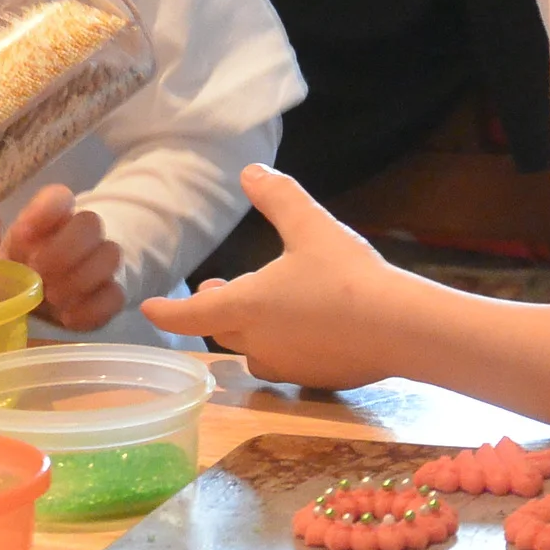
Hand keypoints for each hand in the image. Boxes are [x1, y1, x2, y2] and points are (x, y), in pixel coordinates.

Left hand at [0, 185, 123, 330]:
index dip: (45, 212)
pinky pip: (115, 294)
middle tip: (40, 275)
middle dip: (64, 250)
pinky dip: (92, 308)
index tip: (23, 236)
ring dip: (79, 279)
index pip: (58, 196)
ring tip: (53, 299)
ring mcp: (101, 261)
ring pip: (110, 254)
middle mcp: (79, 232)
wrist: (50, 297)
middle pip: (90, 222)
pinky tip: (68, 318)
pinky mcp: (113, 293)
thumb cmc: (18, 276)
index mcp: (47, 219)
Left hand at [141, 165, 402, 388]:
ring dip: (245, 329)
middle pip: (220, 329)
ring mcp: (286, 365)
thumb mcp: (310, 226)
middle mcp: (257, 342)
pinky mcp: (314, 379)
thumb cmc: (347, 276)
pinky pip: (283, 362)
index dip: (166, 311)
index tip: (149, 308)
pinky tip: (304, 329)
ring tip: (258, 310)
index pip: (189, 315)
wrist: (400, 330)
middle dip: (212, 310)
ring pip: (250, 349)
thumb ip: (278, 197)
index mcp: (246, 307)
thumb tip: (249, 171)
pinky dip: (280, 344)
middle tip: (214, 291)